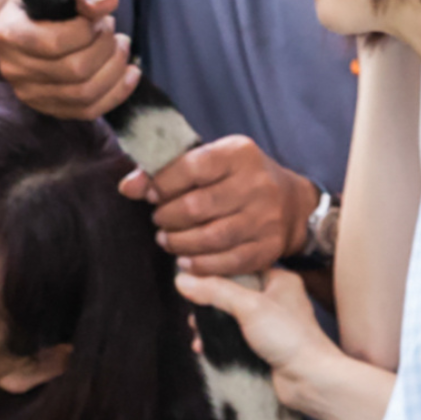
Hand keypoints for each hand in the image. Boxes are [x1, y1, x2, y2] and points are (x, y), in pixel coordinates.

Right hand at [0, 0, 137, 119]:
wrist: (26, 24)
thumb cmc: (48, 1)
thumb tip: (108, 3)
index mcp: (8, 33)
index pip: (55, 43)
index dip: (87, 31)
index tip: (96, 17)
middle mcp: (13, 68)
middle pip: (75, 71)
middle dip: (105, 47)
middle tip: (111, 28)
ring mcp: (28, 93)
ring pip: (84, 94)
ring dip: (115, 68)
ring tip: (121, 45)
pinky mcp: (47, 108)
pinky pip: (88, 111)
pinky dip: (117, 92)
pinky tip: (131, 73)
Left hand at [121, 136, 318, 275]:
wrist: (292, 204)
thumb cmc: (238, 179)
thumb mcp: (210, 162)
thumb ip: (168, 170)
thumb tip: (127, 187)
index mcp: (239, 154)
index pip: (191, 167)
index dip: (163, 184)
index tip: (151, 195)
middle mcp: (257, 184)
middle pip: (197, 207)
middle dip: (167, 217)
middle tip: (160, 220)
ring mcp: (266, 218)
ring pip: (210, 238)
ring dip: (179, 243)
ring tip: (167, 239)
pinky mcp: (268, 248)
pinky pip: (227, 263)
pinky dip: (199, 265)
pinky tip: (185, 260)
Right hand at [173, 266, 332, 388]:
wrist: (310, 380)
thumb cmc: (291, 339)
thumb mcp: (249, 307)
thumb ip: (215, 291)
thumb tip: (182, 280)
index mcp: (280, 281)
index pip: (240, 268)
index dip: (214, 274)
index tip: (191, 281)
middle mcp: (276, 299)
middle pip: (231, 293)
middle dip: (208, 305)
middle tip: (194, 316)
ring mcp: (269, 324)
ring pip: (230, 318)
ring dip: (211, 326)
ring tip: (198, 335)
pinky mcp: (264, 346)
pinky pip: (234, 338)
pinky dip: (219, 342)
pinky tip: (205, 348)